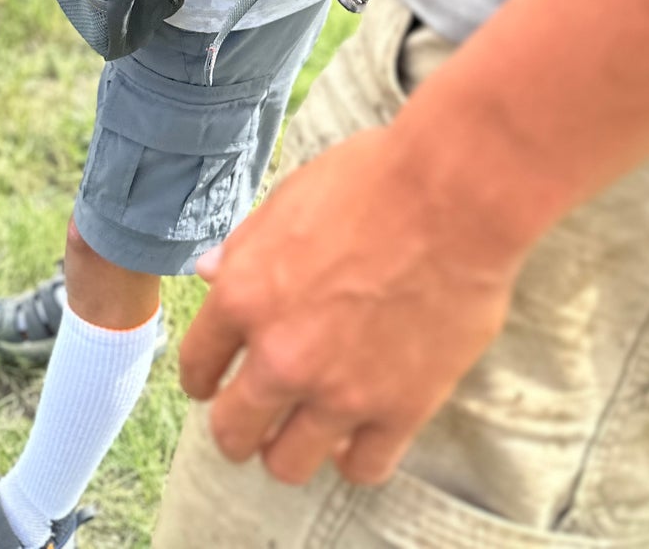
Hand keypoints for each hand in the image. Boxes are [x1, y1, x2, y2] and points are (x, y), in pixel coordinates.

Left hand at [178, 124, 521, 486]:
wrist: (452, 195)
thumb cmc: (370, 180)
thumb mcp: (288, 198)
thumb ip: (245, 247)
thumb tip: (207, 271)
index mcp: (245, 296)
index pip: (197, 365)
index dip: (203, 377)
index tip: (214, 382)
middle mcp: (280, 354)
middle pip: (233, 432)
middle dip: (238, 428)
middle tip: (256, 418)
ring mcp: (339, 391)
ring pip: (288, 464)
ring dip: (290, 450)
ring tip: (305, 431)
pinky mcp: (399, 410)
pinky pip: (362, 468)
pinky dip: (355, 458)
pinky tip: (359, 436)